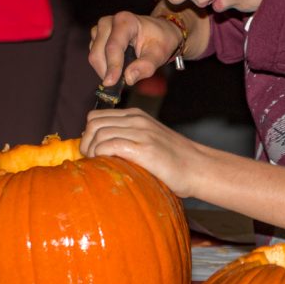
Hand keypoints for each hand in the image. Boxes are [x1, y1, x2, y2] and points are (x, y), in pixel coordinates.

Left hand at [80, 108, 196, 195]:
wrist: (199, 167)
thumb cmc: (173, 161)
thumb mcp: (148, 140)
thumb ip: (127, 138)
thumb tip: (98, 149)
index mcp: (136, 116)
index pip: (96, 117)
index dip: (88, 135)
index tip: (90, 152)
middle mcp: (136, 120)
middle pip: (93, 123)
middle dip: (85, 143)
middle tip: (90, 160)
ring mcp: (141, 132)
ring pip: (99, 133)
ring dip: (92, 151)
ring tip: (97, 165)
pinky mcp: (144, 148)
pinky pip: (110, 145)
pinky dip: (101, 155)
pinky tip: (106, 165)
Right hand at [89, 11, 187, 86]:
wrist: (158, 32)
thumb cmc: (160, 41)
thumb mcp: (159, 54)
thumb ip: (146, 66)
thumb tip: (128, 78)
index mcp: (125, 21)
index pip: (113, 46)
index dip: (112, 66)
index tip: (111, 83)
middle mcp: (108, 22)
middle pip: (98, 52)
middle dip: (106, 71)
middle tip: (120, 85)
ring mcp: (100, 29)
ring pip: (94, 56)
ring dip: (105, 70)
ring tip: (122, 74)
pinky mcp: (96, 37)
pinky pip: (95, 57)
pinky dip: (103, 67)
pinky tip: (117, 69)